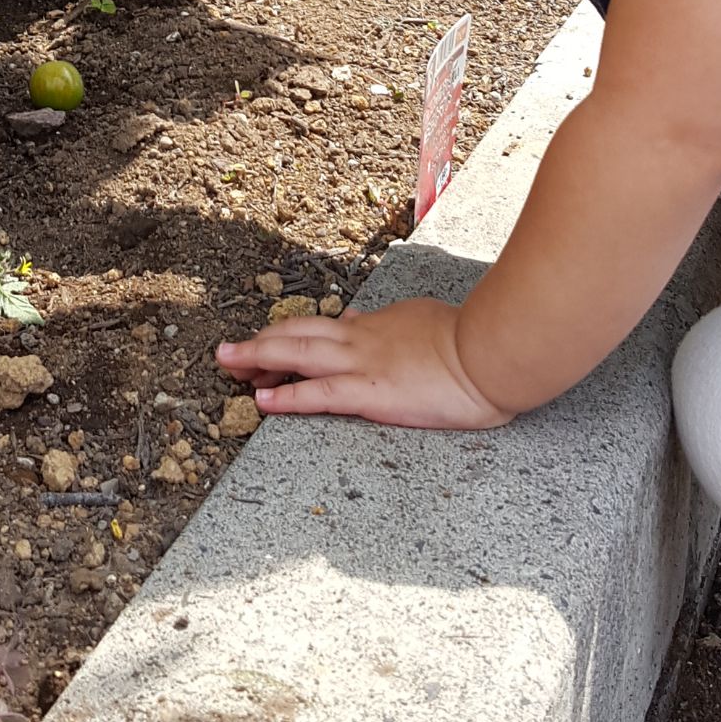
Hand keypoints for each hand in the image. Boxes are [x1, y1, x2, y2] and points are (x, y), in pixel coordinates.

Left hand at [216, 298, 515, 431]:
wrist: (492, 352)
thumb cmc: (475, 341)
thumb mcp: (425, 320)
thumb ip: (395, 325)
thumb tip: (365, 321)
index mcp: (379, 324)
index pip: (327, 328)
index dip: (294, 337)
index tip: (274, 347)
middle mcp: (362, 338)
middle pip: (298, 333)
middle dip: (260, 342)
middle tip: (229, 351)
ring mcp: (363, 363)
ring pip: (297, 355)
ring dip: (257, 358)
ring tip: (228, 364)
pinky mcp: (370, 393)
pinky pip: (319, 394)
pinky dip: (286, 397)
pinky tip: (262, 400)